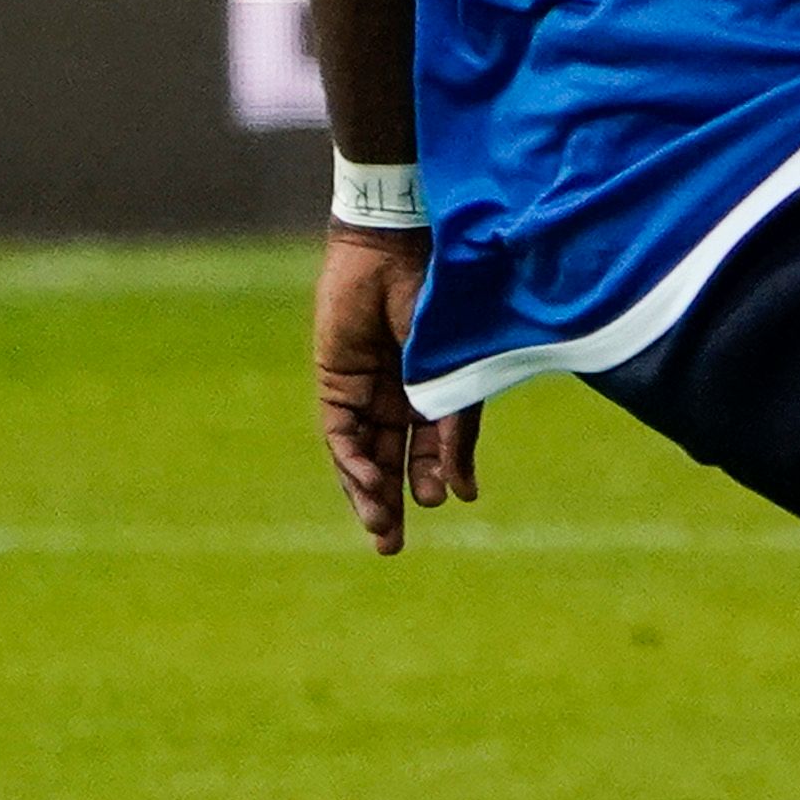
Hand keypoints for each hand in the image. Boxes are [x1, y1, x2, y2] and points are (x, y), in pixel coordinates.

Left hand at [315, 227, 475, 554]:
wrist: (398, 251)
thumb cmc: (440, 302)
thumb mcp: (454, 377)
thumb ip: (455, 433)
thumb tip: (463, 495)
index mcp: (434, 389)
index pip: (432, 448)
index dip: (438, 479)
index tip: (454, 503)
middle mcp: (398, 396)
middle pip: (391, 462)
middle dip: (391, 505)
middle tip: (391, 547)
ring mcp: (364, 392)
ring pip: (364, 457)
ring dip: (368, 495)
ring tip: (380, 530)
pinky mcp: (336, 384)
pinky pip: (341, 436)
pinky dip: (353, 464)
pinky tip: (367, 485)